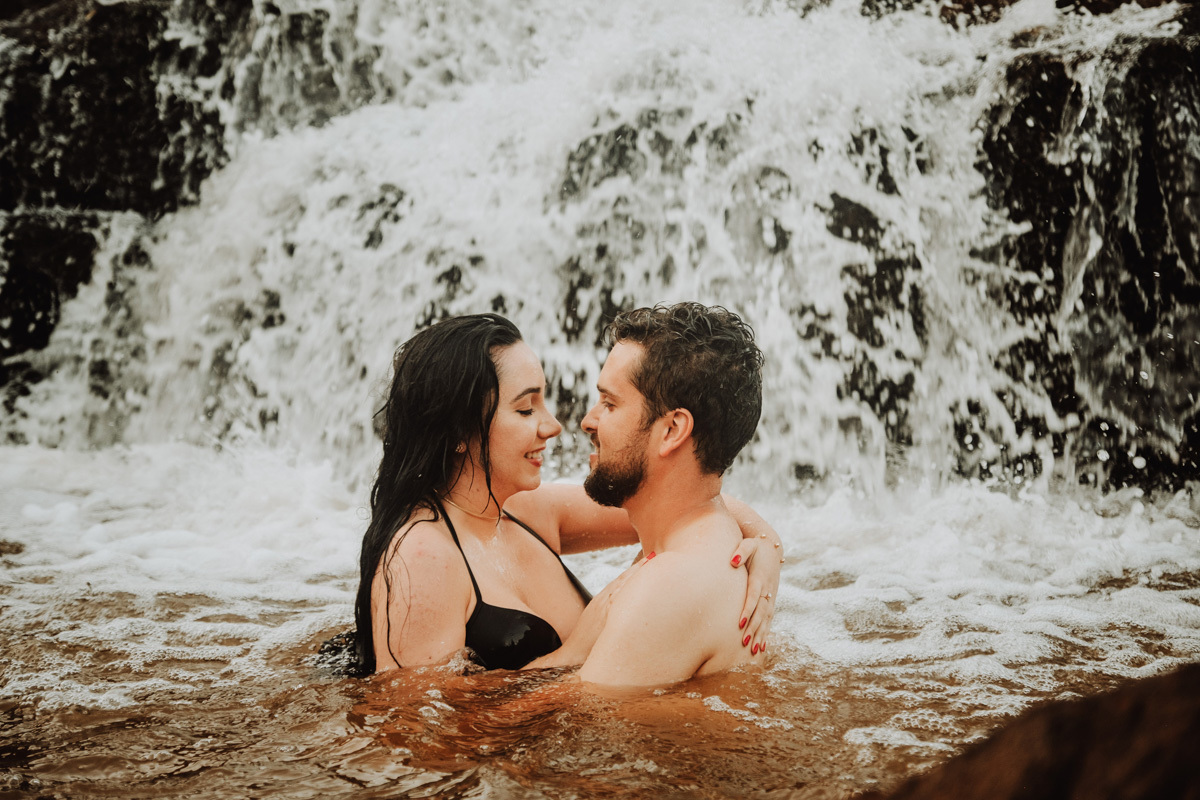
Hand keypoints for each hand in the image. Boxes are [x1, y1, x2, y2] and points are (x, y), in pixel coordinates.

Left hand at [730, 534, 780, 654]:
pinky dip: (766, 633)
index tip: (740, 623)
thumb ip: (741, 551)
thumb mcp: (748, 544)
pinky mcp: (771, 600)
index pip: (753, 596)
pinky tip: (761, 647)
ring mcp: (770, 596)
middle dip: (753, 628)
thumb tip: (733, 561)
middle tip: (744, 642)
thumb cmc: (755, 547)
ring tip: (753, 650)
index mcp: (759, 578)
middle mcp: (767, 589)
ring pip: (766, 618)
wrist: (772, 548)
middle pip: (760, 612)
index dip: (748, 610)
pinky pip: (769, 619)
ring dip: (760, 634)